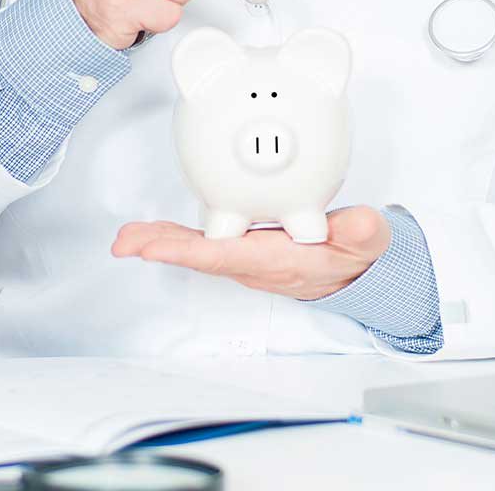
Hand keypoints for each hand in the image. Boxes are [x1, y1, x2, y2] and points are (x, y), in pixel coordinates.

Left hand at [111, 207, 390, 300]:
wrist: (358, 272)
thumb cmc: (357, 255)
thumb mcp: (368, 240)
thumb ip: (364, 232)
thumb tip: (360, 222)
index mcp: (279, 261)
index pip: (227, 257)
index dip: (189, 252)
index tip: (156, 249)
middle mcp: (256, 265)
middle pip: (201, 257)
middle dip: (161, 249)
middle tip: (125, 243)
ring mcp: (247, 260)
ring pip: (198, 251)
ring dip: (161, 243)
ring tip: (128, 236)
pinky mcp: (244, 250)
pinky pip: (203, 245)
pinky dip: (175, 238)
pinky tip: (156, 232)